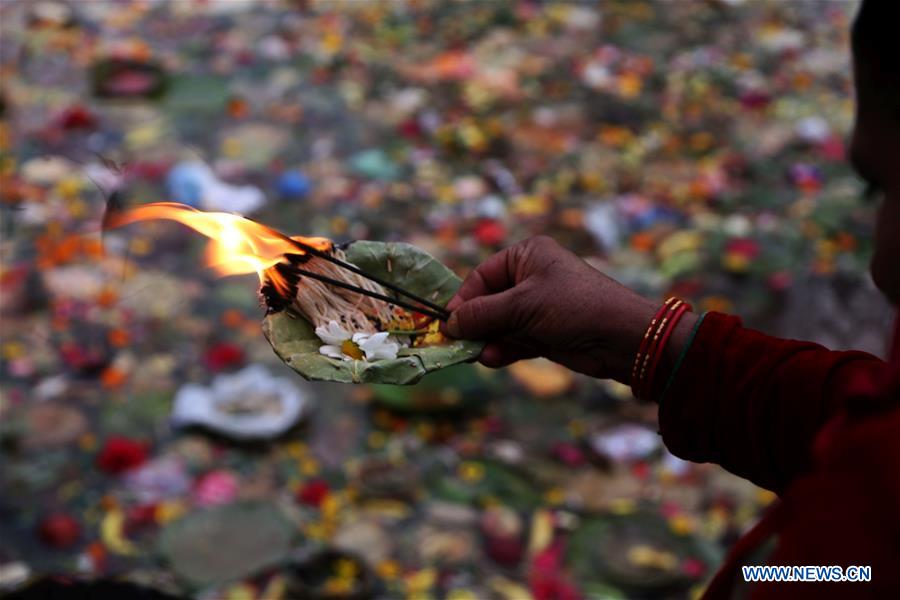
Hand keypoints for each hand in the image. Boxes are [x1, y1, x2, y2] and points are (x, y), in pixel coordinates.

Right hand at [441, 236, 694, 381]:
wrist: (621, 338)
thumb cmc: (573, 306)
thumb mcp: (522, 306)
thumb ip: (483, 314)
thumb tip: (449, 323)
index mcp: (527, 256)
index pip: (482, 276)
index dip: (464, 300)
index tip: (446, 323)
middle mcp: (531, 278)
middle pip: (488, 302)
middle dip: (475, 324)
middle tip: (456, 343)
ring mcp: (538, 307)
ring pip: (499, 325)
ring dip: (488, 340)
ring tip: (478, 354)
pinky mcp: (545, 333)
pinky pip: (514, 341)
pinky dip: (503, 350)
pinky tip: (493, 359)